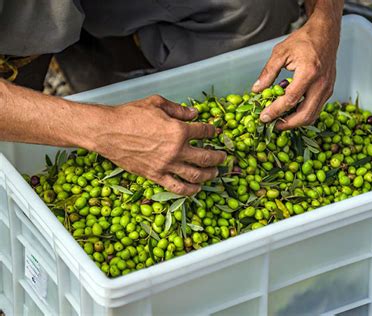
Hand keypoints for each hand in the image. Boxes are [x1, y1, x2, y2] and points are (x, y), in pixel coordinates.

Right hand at [94, 95, 225, 194]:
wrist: (108, 131)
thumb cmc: (130, 114)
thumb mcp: (157, 103)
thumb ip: (179, 109)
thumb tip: (194, 113)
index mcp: (179, 130)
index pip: (204, 132)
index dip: (212, 132)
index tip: (215, 132)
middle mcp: (176, 150)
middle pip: (206, 157)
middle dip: (218, 157)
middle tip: (223, 157)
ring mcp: (166, 166)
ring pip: (195, 175)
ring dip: (209, 175)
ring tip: (214, 173)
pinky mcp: (155, 176)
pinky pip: (177, 188)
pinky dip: (189, 190)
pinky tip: (196, 189)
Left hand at [253, 6, 341, 129]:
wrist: (325, 34)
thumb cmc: (303, 40)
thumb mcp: (281, 52)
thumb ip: (268, 72)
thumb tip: (256, 90)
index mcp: (309, 73)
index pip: (290, 100)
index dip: (275, 111)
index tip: (263, 117)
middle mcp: (321, 84)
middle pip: (304, 115)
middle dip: (287, 124)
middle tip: (272, 124)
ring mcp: (327, 89)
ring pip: (312, 116)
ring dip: (295, 121)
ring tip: (280, 119)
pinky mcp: (328, 91)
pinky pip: (315, 108)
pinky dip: (302, 113)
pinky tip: (290, 108)